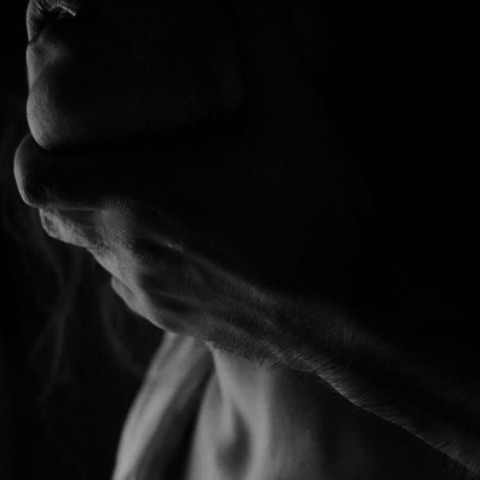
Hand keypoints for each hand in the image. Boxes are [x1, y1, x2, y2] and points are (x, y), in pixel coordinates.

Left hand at [14, 0, 367, 354]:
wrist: (347, 310)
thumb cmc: (318, 218)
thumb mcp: (296, 118)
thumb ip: (265, 44)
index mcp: (140, 203)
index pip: (38, 181)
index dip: (35, 154)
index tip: (60, 138)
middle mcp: (132, 255)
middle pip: (62, 218)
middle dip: (75, 185)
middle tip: (113, 159)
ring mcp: (151, 295)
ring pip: (100, 254)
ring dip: (112, 222)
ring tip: (155, 199)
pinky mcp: (175, 321)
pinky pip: (134, 285)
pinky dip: (142, 257)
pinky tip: (186, 244)